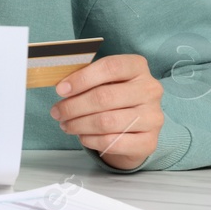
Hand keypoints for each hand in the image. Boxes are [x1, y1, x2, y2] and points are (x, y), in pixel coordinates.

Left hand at [50, 53, 164, 170]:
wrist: (135, 128)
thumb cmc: (113, 98)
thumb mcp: (102, 81)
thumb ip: (85, 79)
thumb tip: (62, 87)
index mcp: (138, 67)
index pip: (110, 67)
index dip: (81, 79)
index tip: (60, 90)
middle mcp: (150, 90)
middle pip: (104, 97)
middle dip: (73, 106)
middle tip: (57, 112)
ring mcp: (153, 116)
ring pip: (106, 122)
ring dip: (78, 125)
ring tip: (65, 125)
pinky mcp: (149, 141)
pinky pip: (112, 142)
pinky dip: (91, 140)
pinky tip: (82, 136)